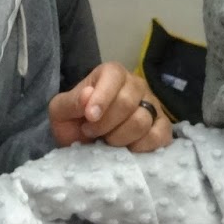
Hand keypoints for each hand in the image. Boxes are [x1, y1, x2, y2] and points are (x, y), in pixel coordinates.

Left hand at [48, 63, 172, 153]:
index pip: (113, 77)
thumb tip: (88, 96)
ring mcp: (152, 106)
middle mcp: (136, 85)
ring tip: (106, 141)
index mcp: (112, 74)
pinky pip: (160, 136)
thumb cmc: (76, 121)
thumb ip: (71, 101)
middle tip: (91, 132)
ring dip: (119, 138)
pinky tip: (127, 150)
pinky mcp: (162, 127)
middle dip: (105, 124)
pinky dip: (142, 146)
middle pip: (127, 103)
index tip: (89, 117)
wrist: (87, 143)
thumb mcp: (61, 111)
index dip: (102, 98)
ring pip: (142, 121)